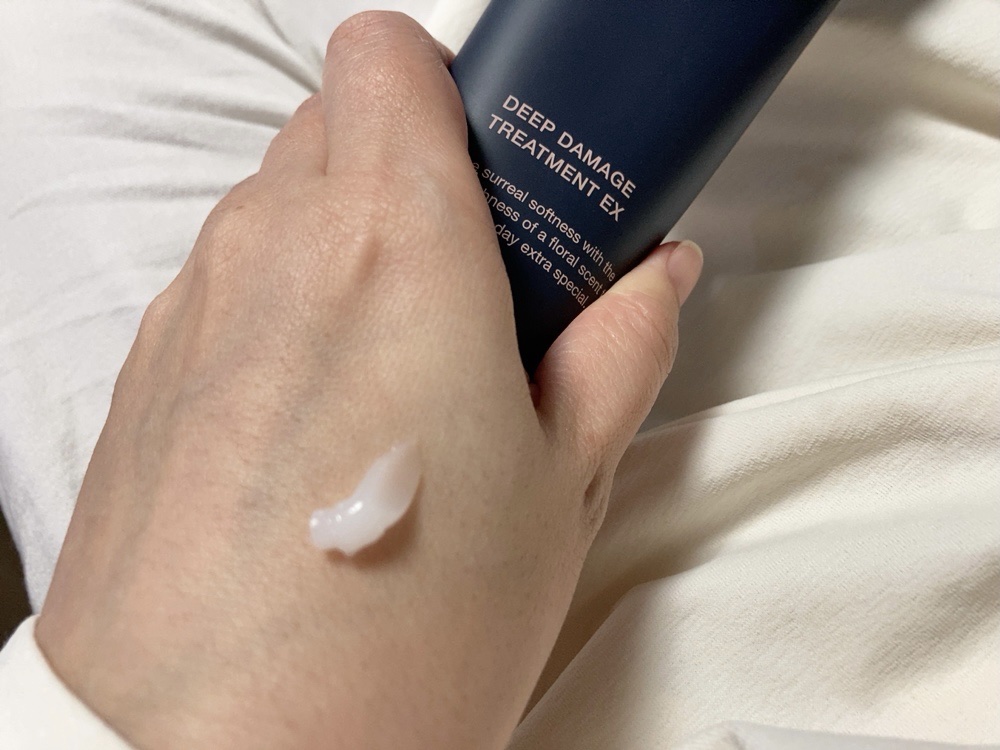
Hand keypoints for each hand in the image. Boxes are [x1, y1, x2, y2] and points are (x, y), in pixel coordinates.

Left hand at [36, 11, 701, 749]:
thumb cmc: (401, 638)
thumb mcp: (556, 490)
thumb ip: (617, 351)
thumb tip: (653, 278)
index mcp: (397, 245)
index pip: (389, 55)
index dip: (445, 91)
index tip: (491, 166)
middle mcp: (274, 249)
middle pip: (337, 128)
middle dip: (408, 176)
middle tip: (473, 281)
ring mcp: (195, 306)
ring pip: (278, 206)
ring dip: (344, 249)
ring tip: (401, 372)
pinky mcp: (144, 369)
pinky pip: (226, 287)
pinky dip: (281, 313)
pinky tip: (322, 423)